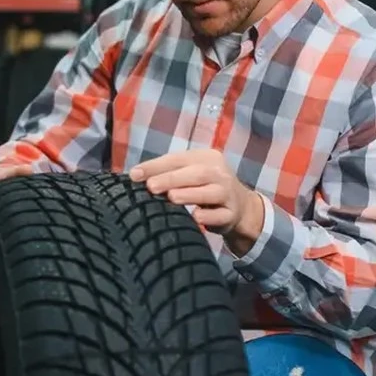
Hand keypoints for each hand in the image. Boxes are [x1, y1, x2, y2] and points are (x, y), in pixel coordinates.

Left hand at [129, 149, 264, 245]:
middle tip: (151, 186)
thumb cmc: (205, 187)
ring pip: (210, 192)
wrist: (240, 208)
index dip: (156, 166)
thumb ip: (166, 173)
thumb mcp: (189, 174)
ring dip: (190, 194)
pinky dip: (209, 216)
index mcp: (206, 158)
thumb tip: (135, 175)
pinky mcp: (231, 214)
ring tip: (171, 197)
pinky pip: (220, 215)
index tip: (134, 174)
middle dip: (171, 179)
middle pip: (196, 173)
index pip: (178, 159)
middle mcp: (219, 172)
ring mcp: (228, 193)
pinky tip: (196, 217)